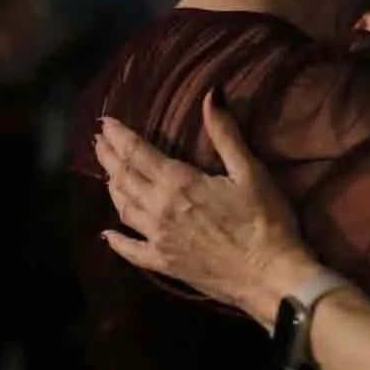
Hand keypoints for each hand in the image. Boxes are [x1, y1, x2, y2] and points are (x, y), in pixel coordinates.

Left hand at [95, 94, 316, 328]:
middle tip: (98, 141)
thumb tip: (212, 93)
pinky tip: (107, 234)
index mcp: (179, 183)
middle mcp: (160, 209)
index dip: (119, 136)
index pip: (138, 153)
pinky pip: (131, 251)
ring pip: (124, 208)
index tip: (105, 122)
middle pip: (124, 178)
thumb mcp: (250, 171)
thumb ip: (225, 133)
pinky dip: (116, 241)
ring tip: (106, 173)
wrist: (271, 276)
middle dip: (109, 157)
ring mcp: (159, 239)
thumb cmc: (266, 221)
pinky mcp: (165, 264)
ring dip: (111, 188)